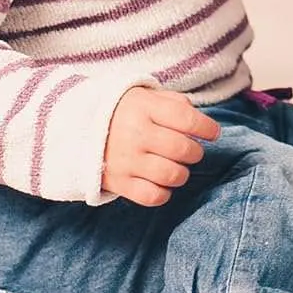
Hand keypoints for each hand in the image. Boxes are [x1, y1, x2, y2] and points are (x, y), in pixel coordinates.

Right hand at [102, 87, 218, 207]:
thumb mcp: (146, 96)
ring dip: (182, 173)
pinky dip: (164, 192)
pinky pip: (153, 196)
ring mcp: (127, 161)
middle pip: (182, 149)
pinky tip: (162, 182)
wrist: (79, 128)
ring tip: (178, 166)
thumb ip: (173, 103)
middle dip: (196, 152)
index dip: (207, 128)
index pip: (186, 118)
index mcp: (144, 108)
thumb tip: (199, 120)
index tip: (213, 133)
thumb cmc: (124, 111)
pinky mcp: (119, 183)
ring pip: (172, 175)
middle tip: (192, 151)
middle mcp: (136, 134)